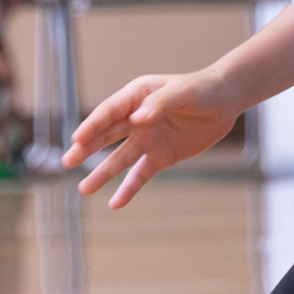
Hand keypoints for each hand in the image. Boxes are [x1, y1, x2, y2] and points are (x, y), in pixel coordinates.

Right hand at [62, 69, 241, 207]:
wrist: (225, 101)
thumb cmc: (202, 89)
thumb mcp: (182, 92)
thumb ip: (160, 103)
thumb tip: (138, 118)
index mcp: (137, 96)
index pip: (110, 112)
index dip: (94, 125)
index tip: (78, 139)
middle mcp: (136, 118)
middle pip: (107, 135)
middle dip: (87, 148)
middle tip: (68, 161)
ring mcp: (147, 139)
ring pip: (120, 159)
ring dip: (102, 174)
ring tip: (83, 190)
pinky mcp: (161, 157)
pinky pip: (141, 175)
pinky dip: (128, 189)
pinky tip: (115, 204)